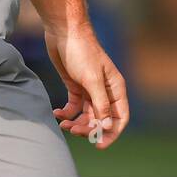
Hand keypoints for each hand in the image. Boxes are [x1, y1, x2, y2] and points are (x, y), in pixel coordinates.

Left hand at [46, 24, 129, 148]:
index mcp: (115, 88)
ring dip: (76, 123)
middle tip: (74, 130)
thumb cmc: (82, 51)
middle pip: (101, 119)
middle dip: (89, 128)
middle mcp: (104, 91)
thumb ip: (100, 104)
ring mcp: (89, 89)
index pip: (120, 117)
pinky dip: (66, 113)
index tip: (98, 145)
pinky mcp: (75, 86)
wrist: (64, 31)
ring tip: (64, 124)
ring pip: (86, 115)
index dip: (112, 133)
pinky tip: (57, 114)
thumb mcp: (92, 79)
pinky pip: (73, 107)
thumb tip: (107, 127)